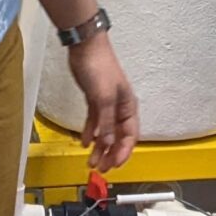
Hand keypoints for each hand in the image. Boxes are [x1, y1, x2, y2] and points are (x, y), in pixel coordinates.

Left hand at [67, 38, 139, 169]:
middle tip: (101, 168)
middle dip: (110, 154)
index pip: (130, 135)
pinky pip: (94, 122)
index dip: (123, 152)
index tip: (114, 165)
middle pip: (118, 137)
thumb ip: (105, 122)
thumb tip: (106, 143)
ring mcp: (107, 104)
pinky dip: (90, 133)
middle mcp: (119, 108)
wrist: (86, 47)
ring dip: (100, 147)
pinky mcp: (94, 100)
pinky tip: (85, 142)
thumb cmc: (99, 67)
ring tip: (91, 161)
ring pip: (105, 132)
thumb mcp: (103, 98)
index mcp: (128, 106)